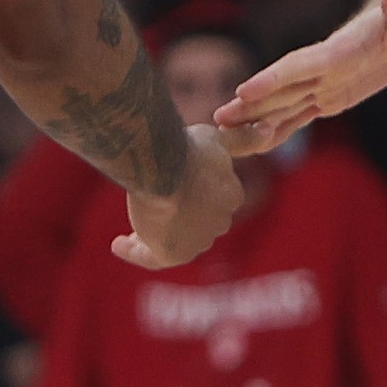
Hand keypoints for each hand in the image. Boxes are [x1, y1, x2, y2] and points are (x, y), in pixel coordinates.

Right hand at [113, 123, 244, 269]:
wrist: (162, 164)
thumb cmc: (186, 147)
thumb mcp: (217, 138)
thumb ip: (242, 139)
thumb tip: (269, 129)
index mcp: (230, 196)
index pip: (212, 202)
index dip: (194, 197)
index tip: (176, 193)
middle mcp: (219, 223)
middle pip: (194, 225)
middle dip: (177, 220)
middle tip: (152, 211)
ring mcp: (197, 241)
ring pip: (173, 241)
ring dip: (154, 236)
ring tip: (132, 228)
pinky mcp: (172, 254)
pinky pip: (150, 257)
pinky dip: (135, 252)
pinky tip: (118, 243)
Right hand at [216, 0, 386, 155]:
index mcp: (343, 49)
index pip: (303, 64)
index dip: (274, 78)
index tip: (244, 90)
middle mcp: (326, 66)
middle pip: (282, 87)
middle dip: (250, 102)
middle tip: (216, 119)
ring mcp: (325, 81)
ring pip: (285, 103)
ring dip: (255, 117)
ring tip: (222, 131)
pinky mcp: (331, 95)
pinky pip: (301, 114)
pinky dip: (279, 128)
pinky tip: (258, 142)